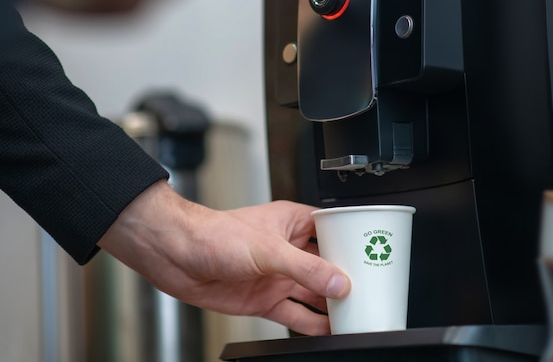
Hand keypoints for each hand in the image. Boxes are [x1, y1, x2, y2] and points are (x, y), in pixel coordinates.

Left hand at [97, 179, 350, 335]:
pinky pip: (295, 313)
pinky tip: (329, 330)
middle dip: (349, 279)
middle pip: (328, 266)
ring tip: (358, 315)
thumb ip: (306, 269)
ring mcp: (277, 276)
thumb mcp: (268, 249)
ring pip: (314, 293)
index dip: (356, 243)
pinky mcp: (264, 299)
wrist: (175, 256)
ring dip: (333, 305)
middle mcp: (287, 250)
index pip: (334, 231)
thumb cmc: (213, 234)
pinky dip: (312, 323)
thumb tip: (340, 284)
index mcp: (293, 223)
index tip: (377, 257)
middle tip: (373, 292)